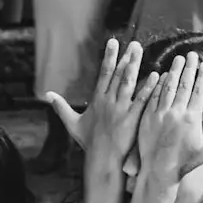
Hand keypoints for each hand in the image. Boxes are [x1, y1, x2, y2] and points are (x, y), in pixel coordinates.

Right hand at [43, 39, 158, 169]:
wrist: (102, 160)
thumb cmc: (89, 143)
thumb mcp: (72, 123)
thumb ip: (61, 107)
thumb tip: (47, 95)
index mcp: (97, 100)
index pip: (104, 73)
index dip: (109, 57)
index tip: (113, 42)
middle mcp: (109, 101)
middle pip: (118, 74)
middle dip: (125, 56)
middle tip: (133, 42)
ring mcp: (121, 109)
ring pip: (129, 82)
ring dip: (135, 65)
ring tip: (141, 51)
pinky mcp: (132, 118)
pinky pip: (142, 99)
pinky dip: (149, 87)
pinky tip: (156, 75)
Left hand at [137, 53, 202, 181]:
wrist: (159, 172)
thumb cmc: (184, 163)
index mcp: (192, 119)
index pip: (199, 92)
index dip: (202, 77)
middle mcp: (176, 114)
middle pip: (184, 85)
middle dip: (189, 68)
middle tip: (192, 54)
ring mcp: (160, 114)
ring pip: (168, 87)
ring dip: (174, 71)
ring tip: (178, 59)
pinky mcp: (147, 117)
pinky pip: (154, 96)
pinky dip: (159, 83)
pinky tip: (162, 74)